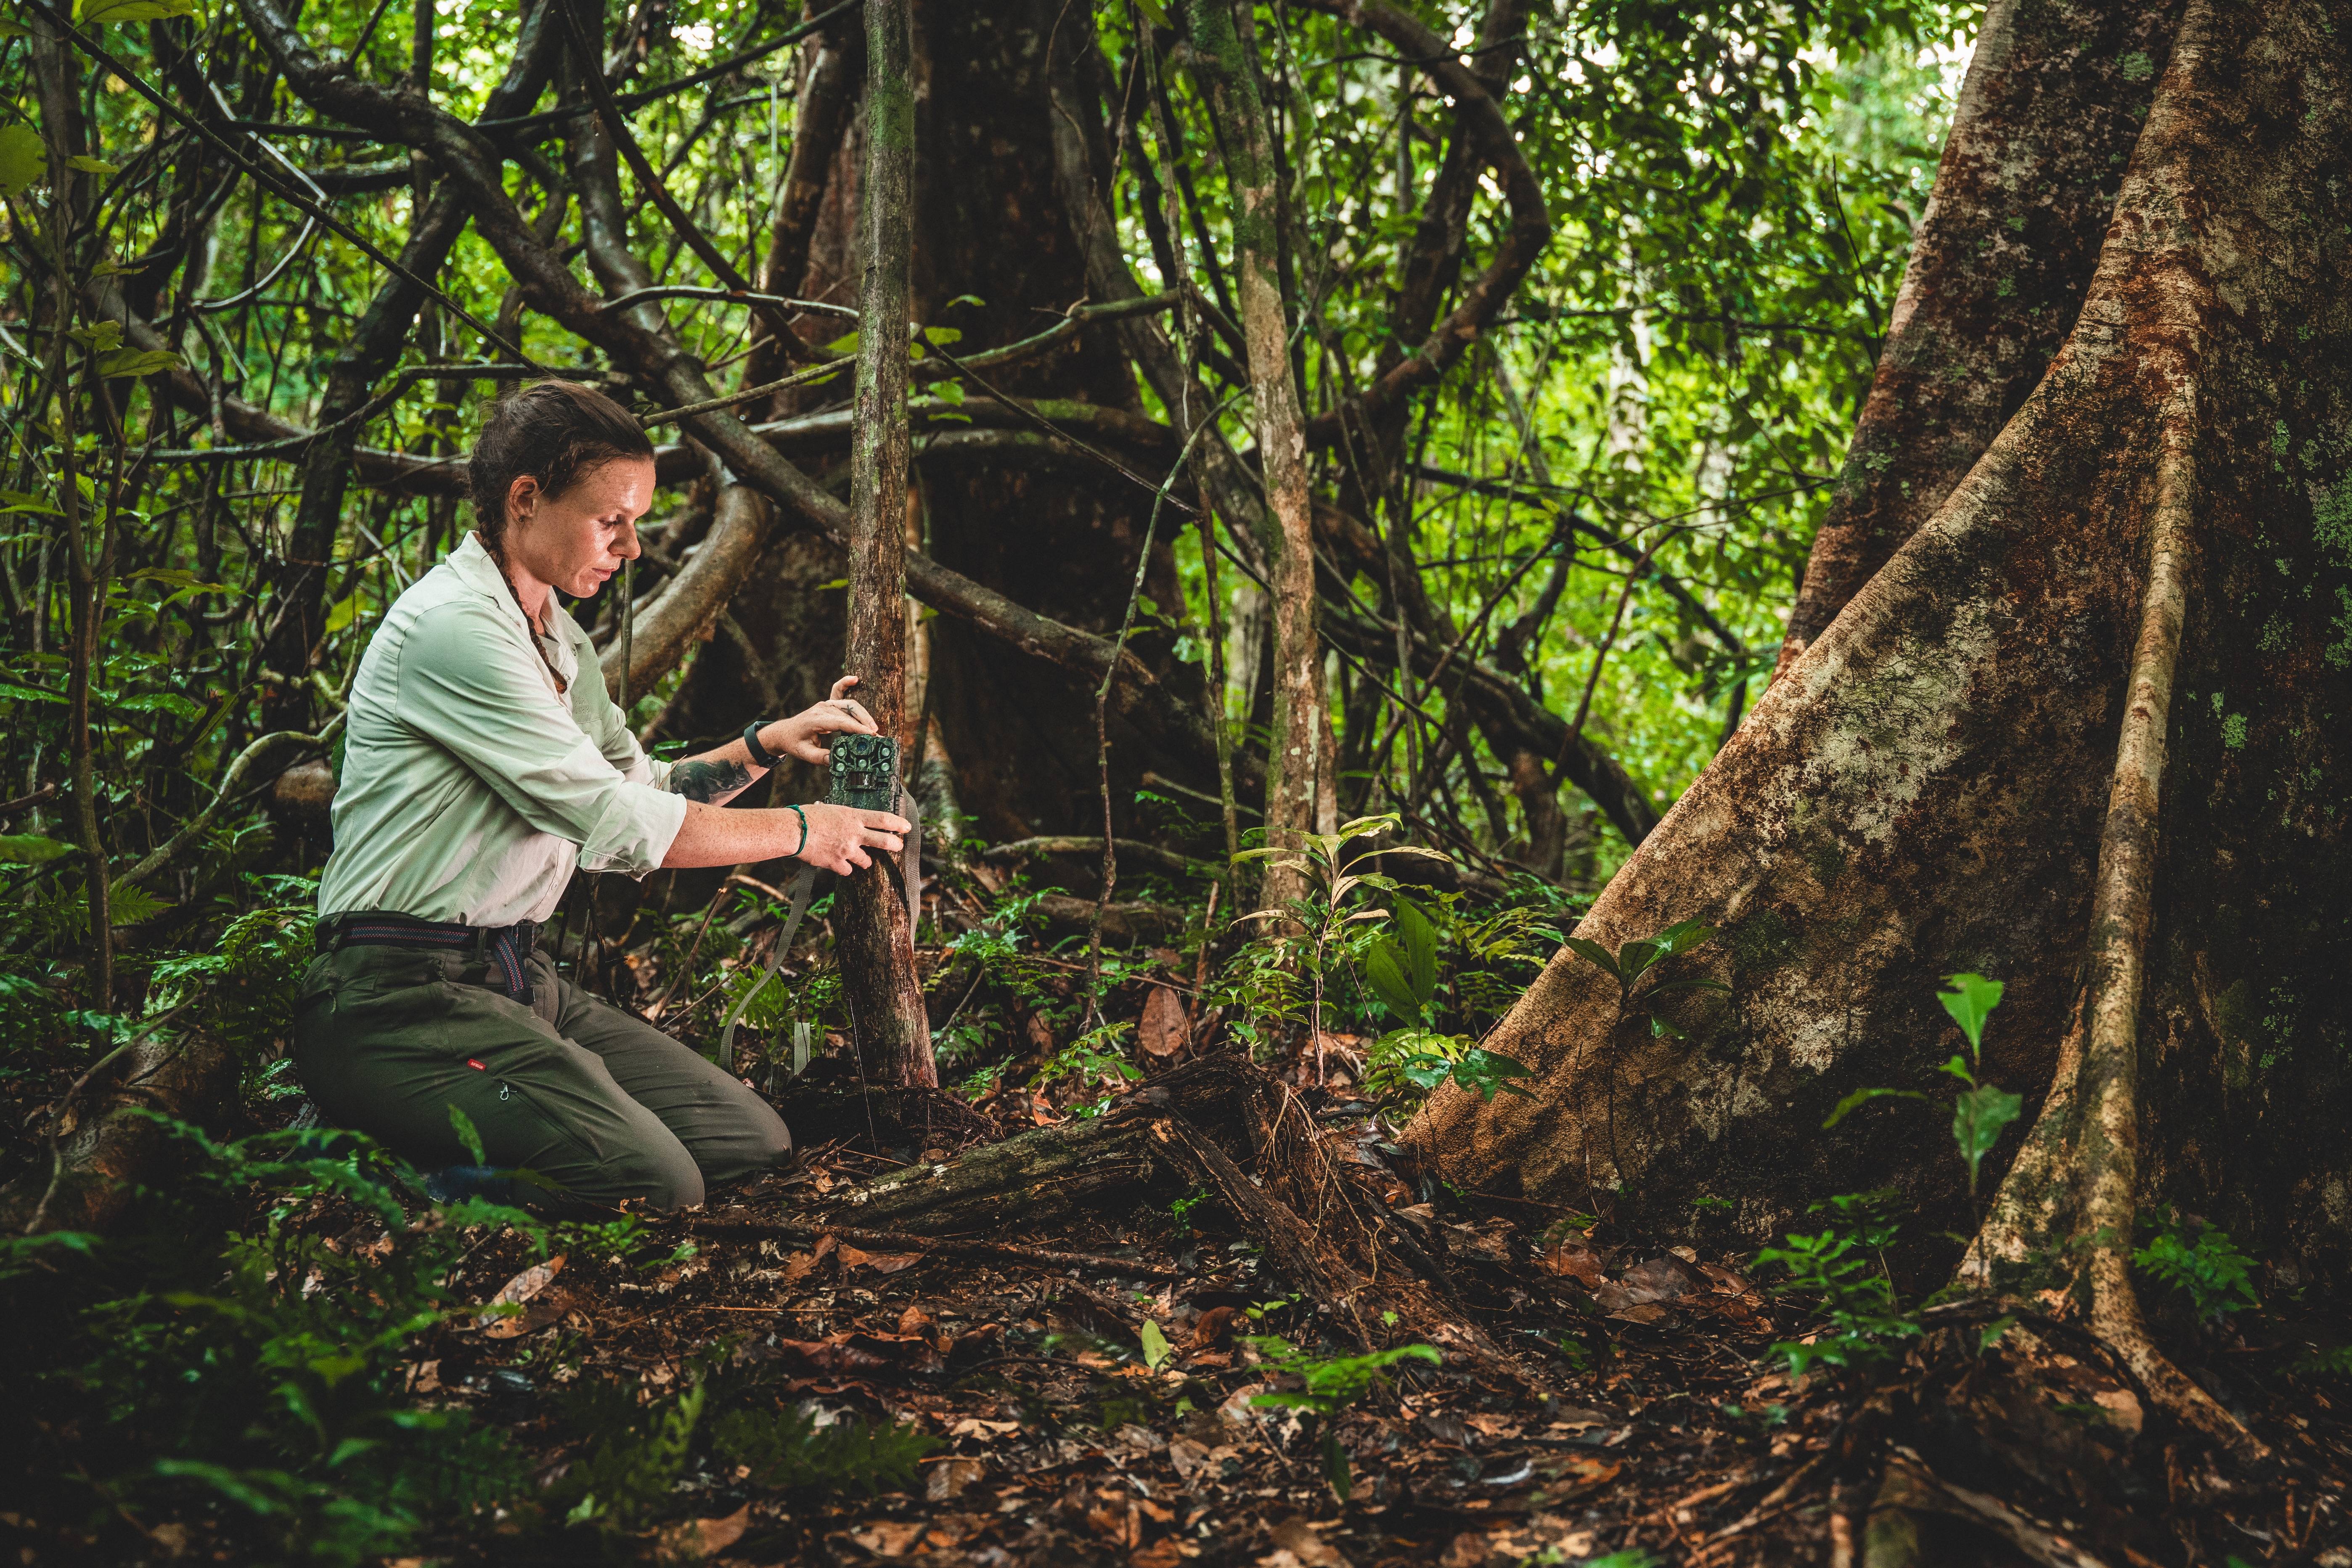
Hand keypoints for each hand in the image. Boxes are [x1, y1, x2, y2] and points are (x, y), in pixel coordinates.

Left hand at [764, 675, 879, 765]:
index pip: (842, 722)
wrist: (784, 732)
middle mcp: (822, 708)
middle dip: (865, 723)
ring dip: (863, 715)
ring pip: (849, 705)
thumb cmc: (794, 742)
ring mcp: (825, 704)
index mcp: (816, 720)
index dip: (858, 728)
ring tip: (873, 728)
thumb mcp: (805, 753)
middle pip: (849, 712)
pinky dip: (846, 684)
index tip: (871, 735)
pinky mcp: (828, 704)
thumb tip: (837, 761)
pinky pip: (839, 691)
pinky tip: (854, 679)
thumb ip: (821, 758)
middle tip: (876, 735)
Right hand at [795, 802, 909, 873]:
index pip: (883, 819)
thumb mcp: (830, 809)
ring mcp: (847, 849)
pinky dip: (844, 868)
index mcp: (853, 816)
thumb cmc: (807, 816)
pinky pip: (847, 870)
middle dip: (894, 845)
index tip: (906, 827)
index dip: (898, 823)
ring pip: (866, 861)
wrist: (794, 830)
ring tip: (861, 859)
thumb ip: (842, 816)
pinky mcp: (836, 862)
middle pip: (884, 841)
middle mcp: (854, 833)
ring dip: (864, 861)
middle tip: (898, 846)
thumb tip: (843, 818)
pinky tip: (839, 864)